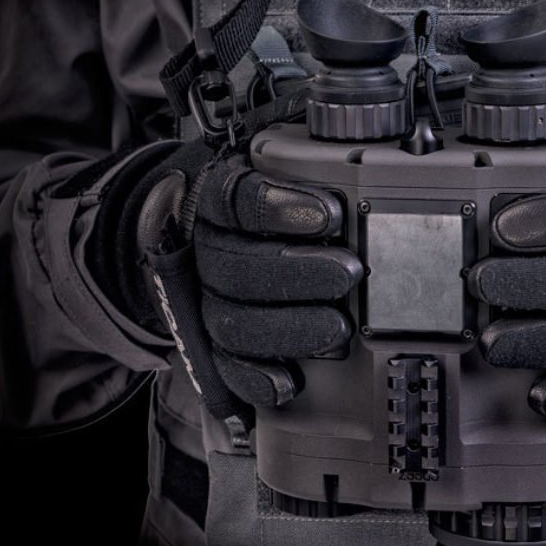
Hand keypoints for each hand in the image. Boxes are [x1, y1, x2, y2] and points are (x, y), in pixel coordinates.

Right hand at [136, 143, 362, 409]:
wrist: (182, 229)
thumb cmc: (247, 201)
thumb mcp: (269, 171)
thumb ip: (303, 171)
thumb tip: (363, 164)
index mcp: (213, 200)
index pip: (239, 201)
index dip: (282, 208)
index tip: (332, 214)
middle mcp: (200, 249)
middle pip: (236, 267)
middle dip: (298, 274)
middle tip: (350, 273)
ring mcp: (199, 298)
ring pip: (231, 321)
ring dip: (289, 328)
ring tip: (338, 328)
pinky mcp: (205, 341)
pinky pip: (222, 366)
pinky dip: (256, 378)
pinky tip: (289, 380)